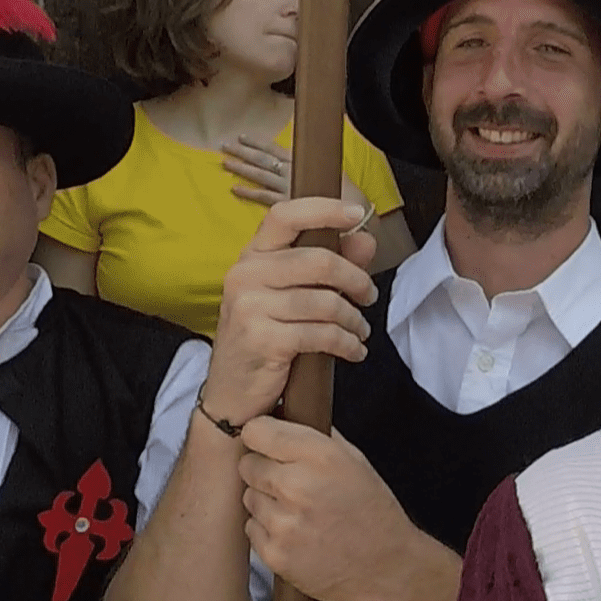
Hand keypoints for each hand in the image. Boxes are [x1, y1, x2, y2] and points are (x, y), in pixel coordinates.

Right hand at [207, 197, 382, 424]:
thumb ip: (328, 264)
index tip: (357, 214)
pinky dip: (347, 344)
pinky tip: (353, 350)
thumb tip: (365, 239)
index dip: (324, 209)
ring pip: (325, 302)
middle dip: (356, 280)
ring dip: (354, 319)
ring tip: (360, 330)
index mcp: (251, 255)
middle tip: (369, 295)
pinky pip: (322, 334)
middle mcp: (245, 274)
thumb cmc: (264, 336)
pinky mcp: (262, 339)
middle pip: (319, 261)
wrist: (231, 392)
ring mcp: (250, 307)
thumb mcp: (291, 295)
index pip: (284, 215)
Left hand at [226, 136, 375, 212]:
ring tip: (225, 163)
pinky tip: (235, 190)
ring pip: (260, 176)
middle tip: (225, 147)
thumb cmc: (351, 197)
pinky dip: (249, 193)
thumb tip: (311, 157)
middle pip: (264, 160)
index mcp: (305, 162)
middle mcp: (294, 173)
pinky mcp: (287, 205)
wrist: (358, 216)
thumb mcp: (336, 175)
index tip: (243, 137)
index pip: (277, 150)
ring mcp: (288, 189)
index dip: (259, 143)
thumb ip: (319, 168)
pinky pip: (263, 198)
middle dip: (244, 152)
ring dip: (242, 169)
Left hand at [239, 416, 424, 600]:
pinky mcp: (275, 553)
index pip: (256, 431)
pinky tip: (296, 532)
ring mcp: (284, 523)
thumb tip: (281, 413)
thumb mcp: (354, 459)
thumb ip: (315, 436)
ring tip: (297, 511)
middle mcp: (298, 486)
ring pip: (248, 497)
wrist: (386, 565)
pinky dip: (267, 530)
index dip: (261, 436)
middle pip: (247, 464)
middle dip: (263, 470)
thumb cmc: (371, 510)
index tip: (268, 443)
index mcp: (320, 456)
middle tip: (289, 483)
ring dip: (266, 501)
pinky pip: (251, 528)